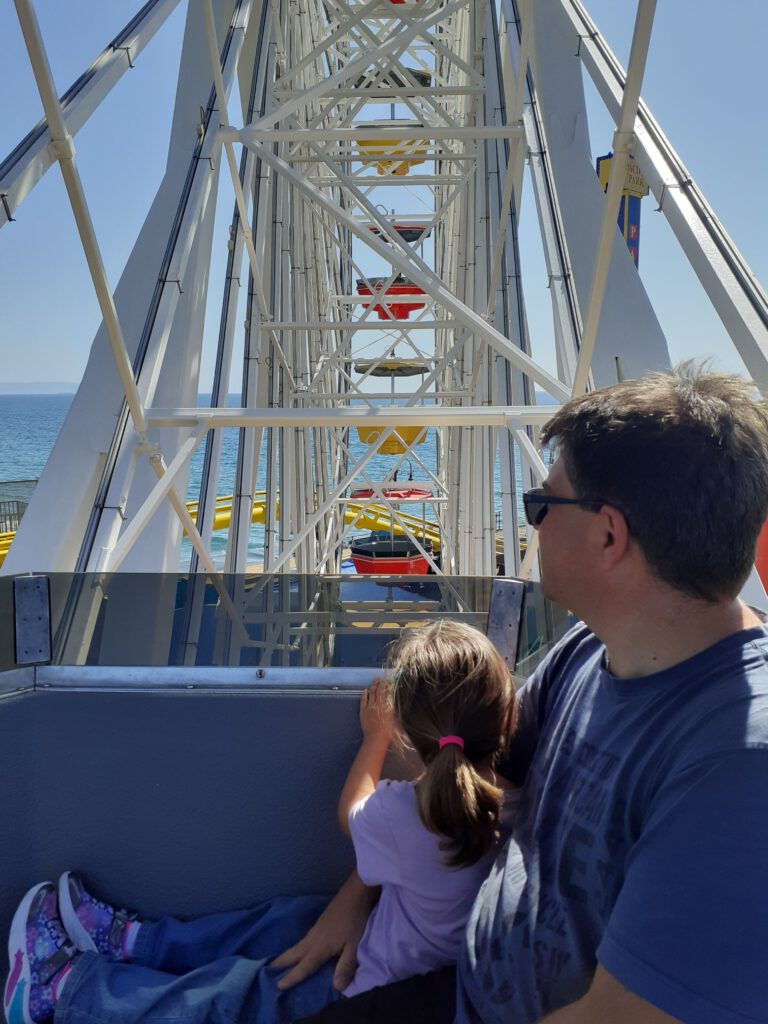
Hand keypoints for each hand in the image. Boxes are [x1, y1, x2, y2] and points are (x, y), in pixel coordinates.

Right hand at [271, 872, 378, 991]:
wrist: (355, 892)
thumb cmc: (355, 920)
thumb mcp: (354, 946)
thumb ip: (345, 966)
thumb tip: (336, 988)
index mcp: (320, 947)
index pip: (304, 966)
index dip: (292, 977)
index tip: (278, 986)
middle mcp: (314, 938)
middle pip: (294, 953)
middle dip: (281, 962)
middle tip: (266, 970)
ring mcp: (316, 929)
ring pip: (298, 945)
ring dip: (288, 954)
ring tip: (280, 962)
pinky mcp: (321, 923)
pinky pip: (304, 939)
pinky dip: (298, 947)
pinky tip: (302, 947)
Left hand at [359, 678, 394, 743]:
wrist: (377, 738)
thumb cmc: (389, 730)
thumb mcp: (395, 718)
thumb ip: (393, 708)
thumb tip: (393, 700)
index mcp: (387, 705)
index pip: (387, 691)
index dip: (387, 685)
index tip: (389, 681)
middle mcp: (378, 703)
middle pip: (379, 690)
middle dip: (380, 684)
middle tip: (381, 679)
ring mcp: (369, 706)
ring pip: (371, 693)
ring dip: (373, 686)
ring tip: (375, 681)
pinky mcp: (363, 710)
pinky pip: (363, 700)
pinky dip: (364, 694)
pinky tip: (365, 690)